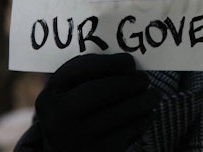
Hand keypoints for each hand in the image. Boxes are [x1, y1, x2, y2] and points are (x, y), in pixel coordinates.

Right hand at [35, 53, 158, 151]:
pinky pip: (125, 134)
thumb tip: (128, 63)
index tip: (129, 62)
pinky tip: (149, 113)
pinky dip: (141, 121)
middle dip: (126, 83)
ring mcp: (76, 140)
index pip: (79, 70)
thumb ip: (89, 75)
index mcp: (49, 97)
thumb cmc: (73, 113)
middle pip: (97, 92)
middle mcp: (57, 120)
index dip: (108, 63)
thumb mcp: (69, 94)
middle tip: (144, 79)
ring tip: (153, 95)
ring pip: (116, 114)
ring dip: (141, 101)